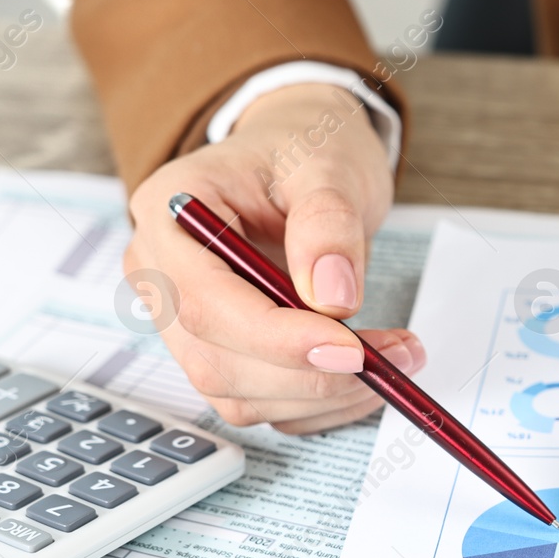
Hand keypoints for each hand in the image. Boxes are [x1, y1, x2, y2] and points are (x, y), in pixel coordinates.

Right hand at [125, 83, 418, 433]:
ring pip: (240, 397)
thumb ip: (329, 223)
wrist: (302, 158)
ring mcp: (187, 324)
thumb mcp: (327, 165)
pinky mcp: (225, 355)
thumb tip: (334, 300)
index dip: (276, 338)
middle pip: (216, 362)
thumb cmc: (305, 151)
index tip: (352, 350)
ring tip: (396, 361)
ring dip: (325, 396)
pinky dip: (324, 404)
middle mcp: (162, 278)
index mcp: (168, 215)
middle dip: (312, 375)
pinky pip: (267, 406)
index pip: (204, 301)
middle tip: (396, 358)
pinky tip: (371, 374)